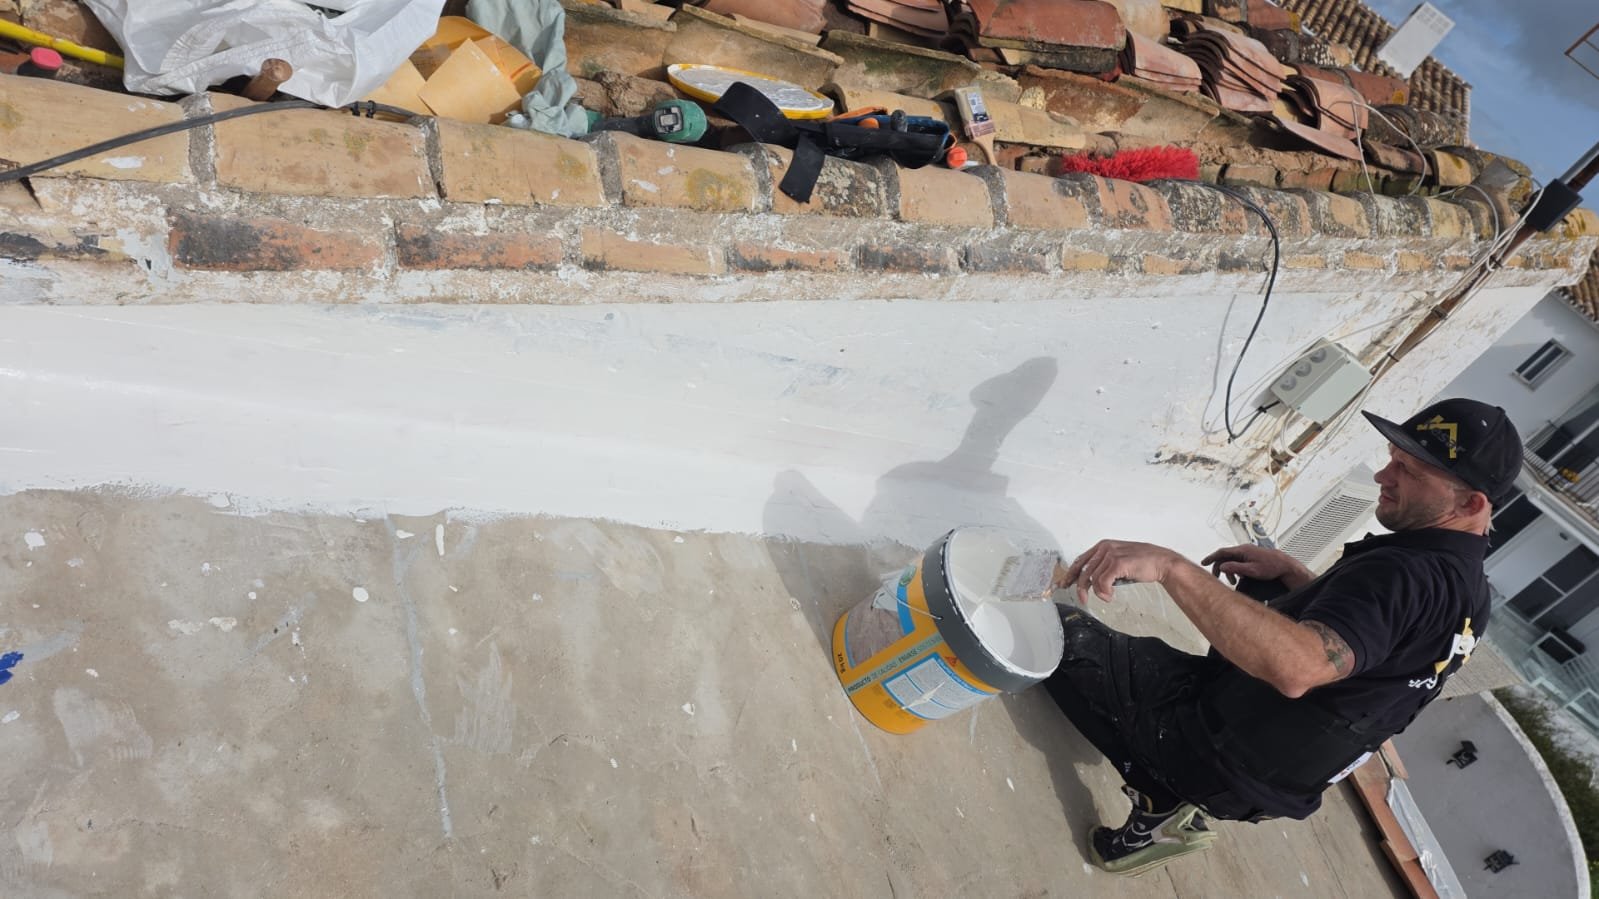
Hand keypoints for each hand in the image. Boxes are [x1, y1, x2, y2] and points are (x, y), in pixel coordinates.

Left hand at [1060, 540, 1182, 603]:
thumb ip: (1103, 569)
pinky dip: (1104, 592)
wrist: (1161, 562)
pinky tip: (1110, 596)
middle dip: (1080, 587)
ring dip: (1099, 592)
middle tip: (1083, 599)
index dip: (1070, 573)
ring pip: (1093, 578)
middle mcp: (1104, 548)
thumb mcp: (1117, 563)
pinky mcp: (1118, 562)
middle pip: (1083, 570)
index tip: (1064, 584)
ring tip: (1107, 597)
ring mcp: (1111, 554)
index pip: (1080, 560)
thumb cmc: (1140, 564)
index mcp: (1103, 546)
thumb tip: (1088, 582)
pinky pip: (1102, 582)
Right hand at [1200, 544, 1312, 588]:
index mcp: (1242, 550)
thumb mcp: (1252, 570)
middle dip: (1220, 567)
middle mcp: (1244, 549)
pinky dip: (1236, 569)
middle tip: (1218, 578)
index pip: (1222, 552)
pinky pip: (1238, 562)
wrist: (1285, 566)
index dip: (1211, 558)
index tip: (1203, 563)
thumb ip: (1235, 568)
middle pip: (1225, 557)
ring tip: (1234, 581)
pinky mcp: (1252, 557)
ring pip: (1232, 560)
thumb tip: (1222, 566)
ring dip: (1229, 570)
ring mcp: (1248, 553)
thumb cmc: (1272, 567)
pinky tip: (1240, 577)